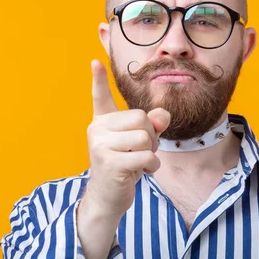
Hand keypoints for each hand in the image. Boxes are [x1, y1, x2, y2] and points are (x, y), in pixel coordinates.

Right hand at [82, 59, 170, 218]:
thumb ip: (152, 124)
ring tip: (139, 161)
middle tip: (141, 151)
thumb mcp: (140, 142)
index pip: (100, 96)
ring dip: (152, 152)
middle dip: (151, 136)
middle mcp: (97, 129)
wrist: (108, 197)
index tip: (95, 61)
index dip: (98, 78)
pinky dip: (152, 166)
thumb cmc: (125, 165)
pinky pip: (146, 156)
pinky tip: (142, 172)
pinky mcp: (109, 163)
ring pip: (145, 137)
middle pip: (140, 118)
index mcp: (102, 121)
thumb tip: (163, 116)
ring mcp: (100, 145)